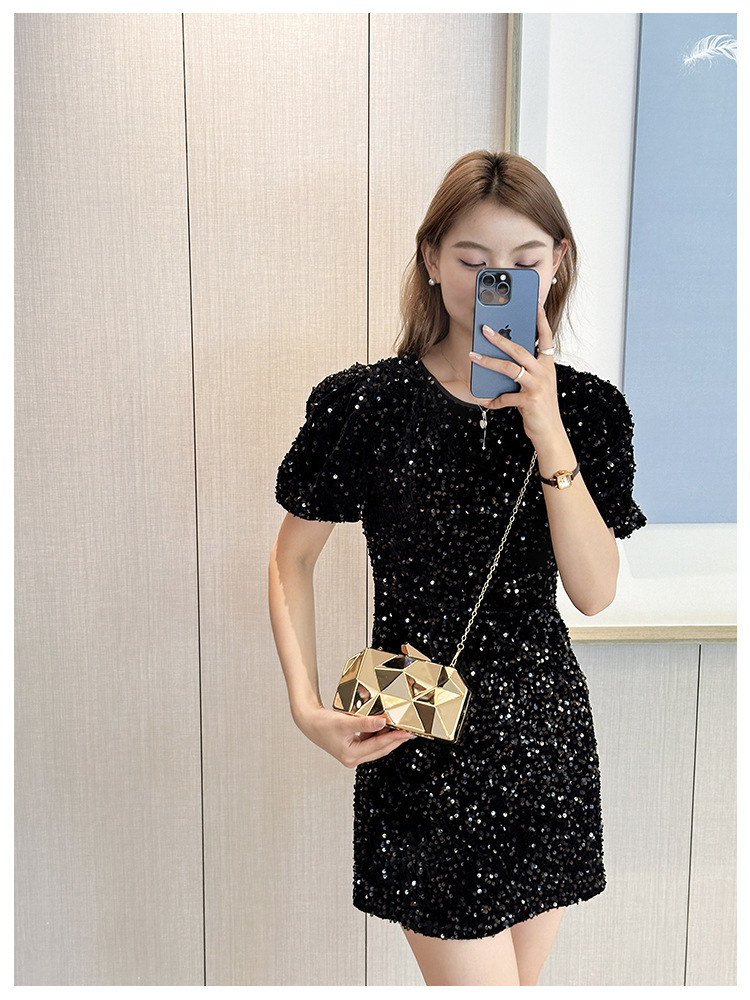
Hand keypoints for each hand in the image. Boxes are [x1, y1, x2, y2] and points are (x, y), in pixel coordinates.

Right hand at [294, 704, 414, 767]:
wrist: (309, 722)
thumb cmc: (322, 724)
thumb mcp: (344, 722)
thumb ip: (364, 723)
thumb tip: (383, 722)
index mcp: (351, 756)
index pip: (378, 747)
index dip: (393, 738)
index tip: (406, 732)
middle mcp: (353, 758)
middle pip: (380, 749)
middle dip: (395, 740)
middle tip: (411, 732)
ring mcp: (354, 754)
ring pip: (377, 746)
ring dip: (388, 737)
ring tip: (402, 728)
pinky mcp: (353, 747)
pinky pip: (371, 742)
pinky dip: (379, 734)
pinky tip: (386, 726)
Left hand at [469, 300, 565, 448]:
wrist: (550, 433)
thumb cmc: (541, 407)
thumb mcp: (537, 385)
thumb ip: (526, 371)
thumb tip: (503, 359)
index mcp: (547, 366)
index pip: (545, 338)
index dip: (540, 321)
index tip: (535, 306)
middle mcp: (544, 372)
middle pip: (520, 349)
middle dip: (500, 338)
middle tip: (485, 329)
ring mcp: (538, 386)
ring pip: (510, 368)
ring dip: (488, 362)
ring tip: (473, 356)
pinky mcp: (530, 401)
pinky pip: (505, 396)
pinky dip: (494, 399)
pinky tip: (485, 400)